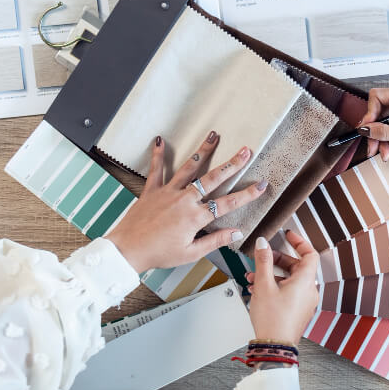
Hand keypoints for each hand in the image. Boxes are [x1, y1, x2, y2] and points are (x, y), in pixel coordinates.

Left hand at [106, 132, 267, 271]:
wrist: (128, 250)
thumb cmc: (158, 254)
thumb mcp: (190, 253)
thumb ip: (214, 240)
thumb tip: (235, 233)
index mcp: (195, 217)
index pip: (228, 203)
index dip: (247, 194)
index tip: (261, 185)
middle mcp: (184, 200)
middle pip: (213, 178)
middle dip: (232, 164)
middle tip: (245, 151)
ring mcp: (168, 193)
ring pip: (189, 167)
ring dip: (203, 150)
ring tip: (213, 135)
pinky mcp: (152, 190)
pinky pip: (156, 170)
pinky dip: (158, 155)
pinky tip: (160, 140)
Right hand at [244, 232, 319, 346]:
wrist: (274, 347)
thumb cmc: (273, 320)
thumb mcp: (264, 285)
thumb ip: (263, 260)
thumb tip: (263, 243)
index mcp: (305, 282)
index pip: (309, 253)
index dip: (299, 241)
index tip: (288, 235)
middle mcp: (308, 291)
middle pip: (297, 266)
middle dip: (277, 260)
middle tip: (263, 257)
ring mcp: (304, 302)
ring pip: (289, 280)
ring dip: (272, 275)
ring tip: (253, 277)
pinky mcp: (297, 310)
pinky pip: (288, 291)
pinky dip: (275, 286)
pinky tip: (258, 290)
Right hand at [357, 87, 388, 160]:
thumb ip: (384, 132)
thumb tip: (365, 129)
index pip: (377, 97)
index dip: (369, 114)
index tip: (366, 130)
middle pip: (379, 113)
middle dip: (376, 133)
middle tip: (373, 148)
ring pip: (385, 123)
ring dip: (383, 140)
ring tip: (387, 154)